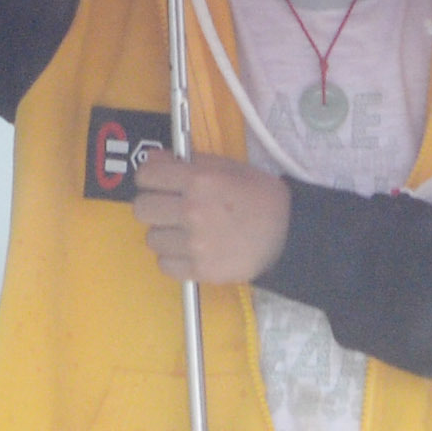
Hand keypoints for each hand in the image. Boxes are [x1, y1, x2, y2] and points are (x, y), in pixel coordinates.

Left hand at [130, 146, 289, 283]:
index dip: (150, 178)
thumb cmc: (258, 196)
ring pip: (152, 238)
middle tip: (170, 208)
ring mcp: (194, 244)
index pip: (146, 175)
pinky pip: (164, 264)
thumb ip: (188, 161)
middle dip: (154, 206)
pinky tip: (191, 251)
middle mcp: (192, 211)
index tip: (158, 183)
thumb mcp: (227, 167)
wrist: (289, 233)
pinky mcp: (200, 270)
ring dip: (166, 234)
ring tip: (186, 232)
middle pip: (142, 209)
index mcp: (199, 180)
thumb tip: (152, 159)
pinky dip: (174, 258)